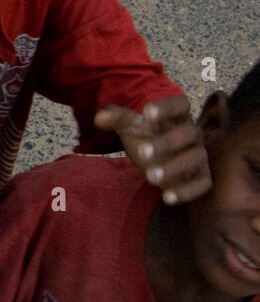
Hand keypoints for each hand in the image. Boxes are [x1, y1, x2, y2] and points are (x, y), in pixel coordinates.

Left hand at [95, 95, 211, 204]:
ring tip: (150, 177)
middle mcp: (192, 134)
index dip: (166, 107)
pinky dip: (187, 191)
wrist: (161, 159)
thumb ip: (116, 118)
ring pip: (194, 158)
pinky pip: (202, 183)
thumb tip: (99, 117)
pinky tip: (167, 197)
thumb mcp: (130, 127)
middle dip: (166, 142)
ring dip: (174, 168)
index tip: (147, 113)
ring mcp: (199, 155)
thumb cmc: (146, 137)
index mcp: (176, 116)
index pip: (179, 104)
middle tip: (142, 153)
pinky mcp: (201, 176)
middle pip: (188, 133)